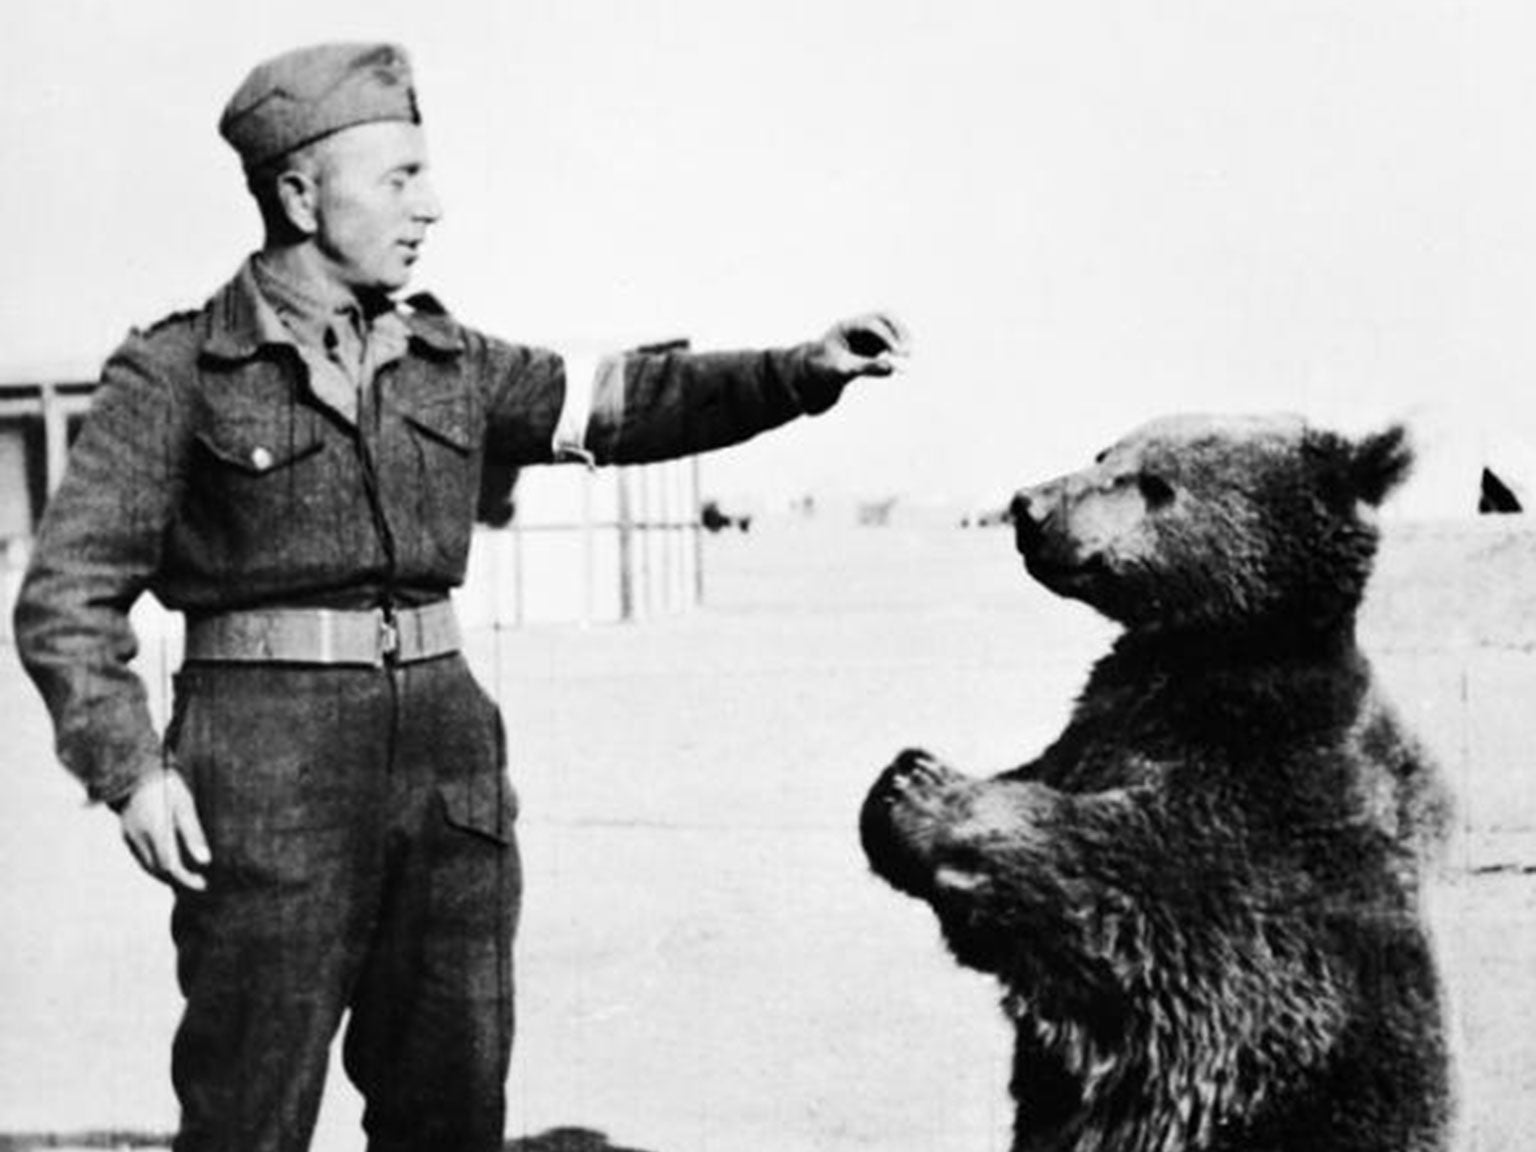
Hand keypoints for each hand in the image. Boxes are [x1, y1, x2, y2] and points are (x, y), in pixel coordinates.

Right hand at [116, 768, 210, 890]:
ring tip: (187, 876)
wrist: (136, 770)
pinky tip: (169, 861)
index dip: (186, 879)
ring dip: (166, 874)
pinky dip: (155, 863)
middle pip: (158, 870)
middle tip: (199, 882)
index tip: (204, 883)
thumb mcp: (185, 805)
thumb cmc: (167, 785)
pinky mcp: (126, 833)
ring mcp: (130, 837)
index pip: (170, 867)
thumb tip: (205, 861)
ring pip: (147, 866)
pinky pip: (140, 856)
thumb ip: (193, 834)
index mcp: (156, 832)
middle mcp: (139, 839)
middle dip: (178, 879)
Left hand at [810, 312, 911, 379]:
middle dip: (899, 330)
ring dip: (902, 337)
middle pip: (884, 317)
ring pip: (891, 326)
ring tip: (908, 355)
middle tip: (908, 350)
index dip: (886, 336)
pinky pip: (891, 339)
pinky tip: (903, 359)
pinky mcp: (873, 342)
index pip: (871, 324)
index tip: (897, 352)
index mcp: (846, 326)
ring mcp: (866, 332)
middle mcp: (858, 325)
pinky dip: (899, 346)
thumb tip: (891, 369)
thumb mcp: (842, 370)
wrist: (817, 372)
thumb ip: (865, 368)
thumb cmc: (825, 368)